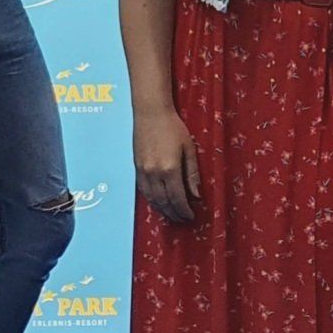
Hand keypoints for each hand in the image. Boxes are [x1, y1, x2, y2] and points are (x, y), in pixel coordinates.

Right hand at [134, 108, 200, 224]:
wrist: (150, 113)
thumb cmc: (173, 127)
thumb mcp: (189, 149)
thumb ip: (192, 173)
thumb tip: (196, 195)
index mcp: (170, 169)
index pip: (177, 198)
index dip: (184, 210)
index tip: (191, 216)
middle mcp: (154, 173)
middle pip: (164, 202)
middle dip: (174, 214)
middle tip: (183, 220)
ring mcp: (143, 172)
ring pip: (152, 199)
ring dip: (163, 211)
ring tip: (173, 216)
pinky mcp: (137, 168)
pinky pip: (144, 191)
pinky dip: (152, 201)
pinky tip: (159, 204)